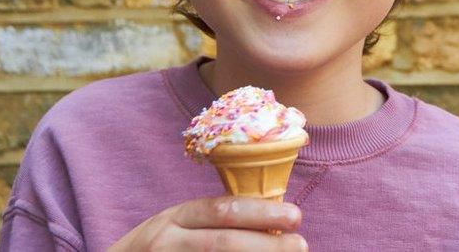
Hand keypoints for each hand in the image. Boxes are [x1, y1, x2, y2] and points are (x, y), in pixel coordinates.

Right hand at [108, 196, 306, 250]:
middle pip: (224, 242)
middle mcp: (167, 241)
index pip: (223, 210)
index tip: (296, 217)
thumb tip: (271, 223)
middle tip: (301, 244)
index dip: (262, 213)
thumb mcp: (178, 225)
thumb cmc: (157, 248)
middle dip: (267, 244)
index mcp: (175, 216)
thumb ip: (212, 221)